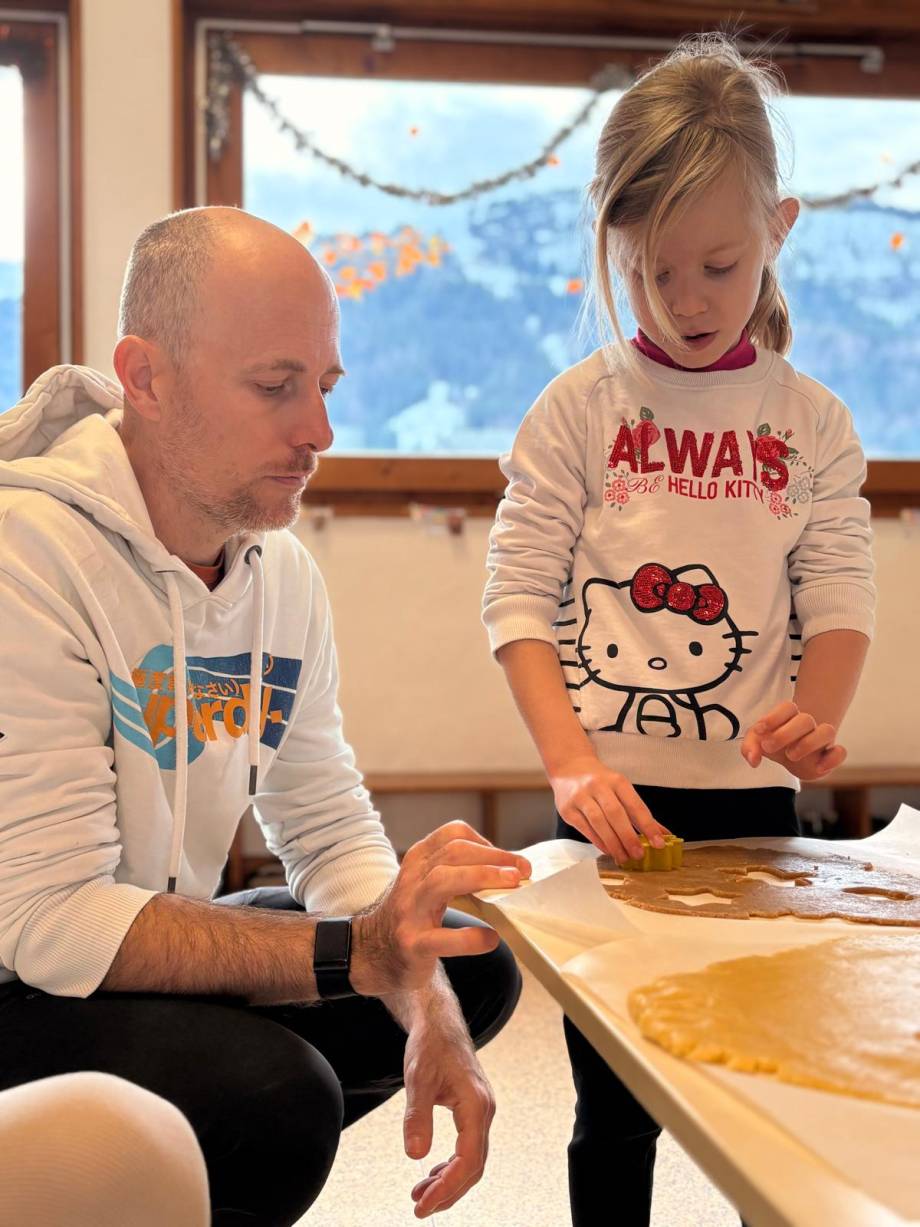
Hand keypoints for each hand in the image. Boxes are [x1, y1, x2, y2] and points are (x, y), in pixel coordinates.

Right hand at [350, 821, 530, 996]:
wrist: (372, 952)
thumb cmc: (411, 914)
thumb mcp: (426, 882)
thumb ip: (458, 870)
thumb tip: (508, 867)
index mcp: (418, 860)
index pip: (453, 834)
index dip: (487, 842)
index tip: (512, 861)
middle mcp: (411, 879)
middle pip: (453, 852)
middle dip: (493, 858)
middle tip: (523, 871)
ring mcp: (408, 911)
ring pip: (442, 880)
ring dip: (482, 877)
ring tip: (511, 886)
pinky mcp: (411, 944)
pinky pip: (442, 938)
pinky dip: (470, 938)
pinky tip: (490, 939)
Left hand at [403, 1012, 493, 1217]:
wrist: (438, 1020)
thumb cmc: (430, 1044)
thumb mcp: (417, 1080)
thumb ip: (417, 1117)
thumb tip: (415, 1156)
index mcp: (476, 1105)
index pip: (468, 1160)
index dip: (447, 1187)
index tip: (423, 1204)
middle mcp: (484, 1110)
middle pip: (474, 1166)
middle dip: (448, 1191)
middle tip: (420, 1207)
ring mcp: (480, 1110)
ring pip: (471, 1159)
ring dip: (448, 1180)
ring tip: (421, 1194)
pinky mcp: (472, 1109)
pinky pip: (467, 1147)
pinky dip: (450, 1164)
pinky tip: (432, 1171)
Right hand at [550, 755, 671, 863]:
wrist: (569, 767)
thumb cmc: (600, 782)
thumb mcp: (621, 789)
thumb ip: (639, 812)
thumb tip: (663, 835)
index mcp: (616, 780)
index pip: (635, 805)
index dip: (648, 825)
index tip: (659, 843)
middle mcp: (598, 786)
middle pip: (615, 814)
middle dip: (629, 837)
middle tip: (639, 854)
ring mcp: (580, 797)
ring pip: (599, 822)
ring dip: (613, 843)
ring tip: (624, 857)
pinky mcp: (567, 809)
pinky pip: (585, 828)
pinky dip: (598, 841)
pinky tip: (608, 850)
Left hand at [741, 700, 845, 780]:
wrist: (793, 760)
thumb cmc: (775, 745)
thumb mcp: (757, 744)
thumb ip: (750, 747)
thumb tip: (753, 760)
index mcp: (790, 717)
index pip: (788, 707)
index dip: (774, 716)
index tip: (759, 730)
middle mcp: (808, 725)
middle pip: (806, 719)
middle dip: (785, 734)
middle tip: (769, 747)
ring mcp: (821, 739)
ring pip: (827, 731)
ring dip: (808, 744)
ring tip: (791, 756)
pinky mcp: (830, 755)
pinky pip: (841, 752)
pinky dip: (832, 760)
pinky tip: (817, 768)